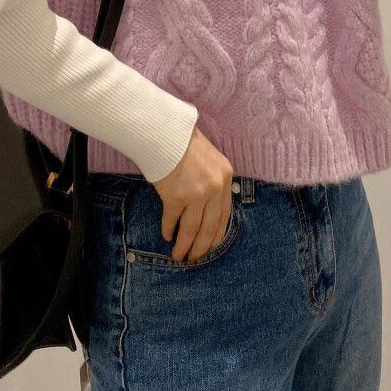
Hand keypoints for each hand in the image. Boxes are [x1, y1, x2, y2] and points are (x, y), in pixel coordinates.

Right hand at [151, 124, 234, 261]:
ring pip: (191, 229)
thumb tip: (208, 209)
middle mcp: (214, 188)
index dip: (217, 234)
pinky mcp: (175, 196)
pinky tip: (166, 235)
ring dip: (184, 245)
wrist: (166, 132)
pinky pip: (172, 220)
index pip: (224, 215)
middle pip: (210, 227)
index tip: (210, 246)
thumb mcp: (210, 159)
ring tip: (179, 255)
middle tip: (194, 258)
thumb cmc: (184, 143)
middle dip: (202, 246)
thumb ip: (212, 181)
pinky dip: (169, 229)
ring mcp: (195, 193)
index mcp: (225, 178)